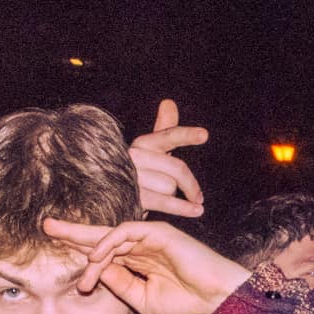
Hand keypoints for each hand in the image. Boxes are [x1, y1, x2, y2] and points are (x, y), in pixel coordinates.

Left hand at [43, 216, 247, 313]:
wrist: (217, 298)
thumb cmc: (186, 301)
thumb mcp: (142, 300)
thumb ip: (120, 285)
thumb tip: (95, 272)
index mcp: (137, 260)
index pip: (102, 251)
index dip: (79, 250)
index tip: (54, 251)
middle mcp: (141, 245)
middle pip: (100, 235)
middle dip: (73, 231)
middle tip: (45, 225)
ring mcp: (149, 236)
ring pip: (110, 234)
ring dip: (89, 247)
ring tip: (72, 257)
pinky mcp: (159, 232)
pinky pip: (126, 231)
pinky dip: (109, 242)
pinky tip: (96, 255)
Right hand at [127, 99, 206, 218]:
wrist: (109, 197)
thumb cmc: (137, 172)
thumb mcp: (150, 151)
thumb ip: (163, 130)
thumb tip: (169, 102)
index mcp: (143, 143)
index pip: (168, 136)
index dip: (186, 135)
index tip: (204, 134)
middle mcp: (134, 156)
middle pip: (176, 168)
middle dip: (190, 184)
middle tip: (198, 196)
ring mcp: (131, 176)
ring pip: (170, 187)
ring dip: (173, 198)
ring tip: (161, 198)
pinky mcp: (132, 197)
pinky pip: (166, 202)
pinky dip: (183, 208)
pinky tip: (196, 211)